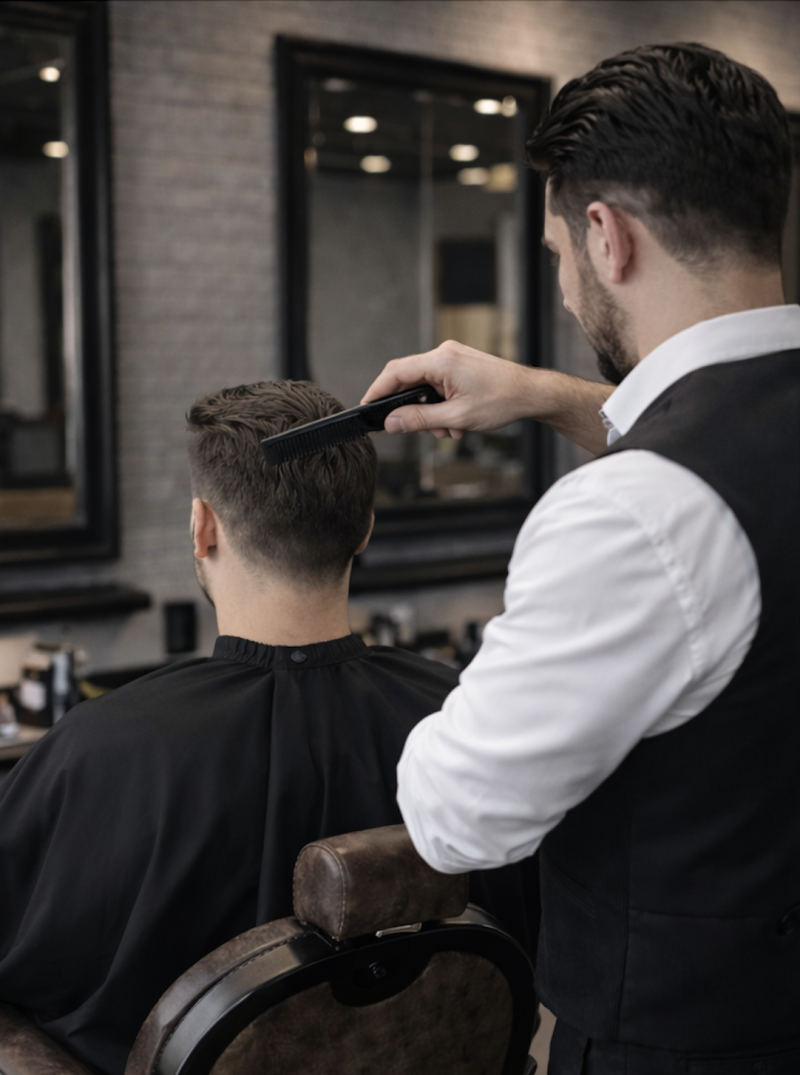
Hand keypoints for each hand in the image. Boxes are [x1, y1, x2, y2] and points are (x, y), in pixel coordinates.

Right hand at [361, 340, 532, 438]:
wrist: (532, 394)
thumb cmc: (502, 400)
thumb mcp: (456, 417)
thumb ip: (419, 420)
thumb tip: (391, 422)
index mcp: (441, 360)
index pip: (395, 373)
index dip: (377, 391)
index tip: (367, 407)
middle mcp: (444, 353)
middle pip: (409, 381)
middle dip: (412, 410)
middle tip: (421, 430)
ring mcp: (453, 358)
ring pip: (426, 387)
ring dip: (431, 412)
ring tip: (449, 430)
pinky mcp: (461, 365)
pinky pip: (440, 385)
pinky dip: (442, 405)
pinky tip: (457, 421)